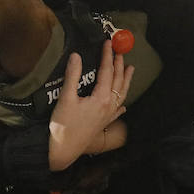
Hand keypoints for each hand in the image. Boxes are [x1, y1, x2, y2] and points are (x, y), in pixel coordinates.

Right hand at [48, 40, 133, 170]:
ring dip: (126, 80)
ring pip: (121, 94)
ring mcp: (108, 116)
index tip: (108, 43)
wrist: (63, 149)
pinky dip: (121, 103)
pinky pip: (117, 110)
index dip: (107, 56)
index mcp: (101, 98)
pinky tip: (123, 105)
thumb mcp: (66, 97)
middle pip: (117, 81)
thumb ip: (72, 75)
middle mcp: (108, 106)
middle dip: (119, 65)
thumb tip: (76, 55)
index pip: (107, 71)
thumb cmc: (63, 124)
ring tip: (131, 69)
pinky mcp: (103, 124)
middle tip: (120, 51)